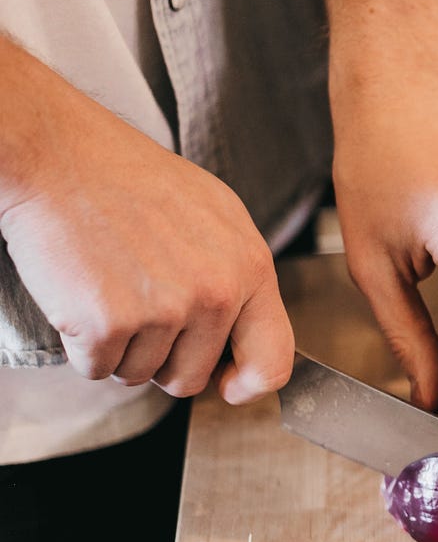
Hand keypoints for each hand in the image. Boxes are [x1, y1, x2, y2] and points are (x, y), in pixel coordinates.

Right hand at [0, 58, 293, 403]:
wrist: (59, 154)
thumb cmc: (132, 179)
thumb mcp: (217, 216)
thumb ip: (239, 276)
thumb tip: (246, 335)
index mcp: (251, 268)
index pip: (274, 361)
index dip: (249, 386)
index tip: (230, 387)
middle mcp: (216, 294)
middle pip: (192, 377)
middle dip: (163, 358)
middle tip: (139, 308)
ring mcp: (163, 310)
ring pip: (141, 374)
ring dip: (120, 349)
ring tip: (111, 290)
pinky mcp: (108, 324)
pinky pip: (98, 369)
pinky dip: (83, 347)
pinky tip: (82, 297)